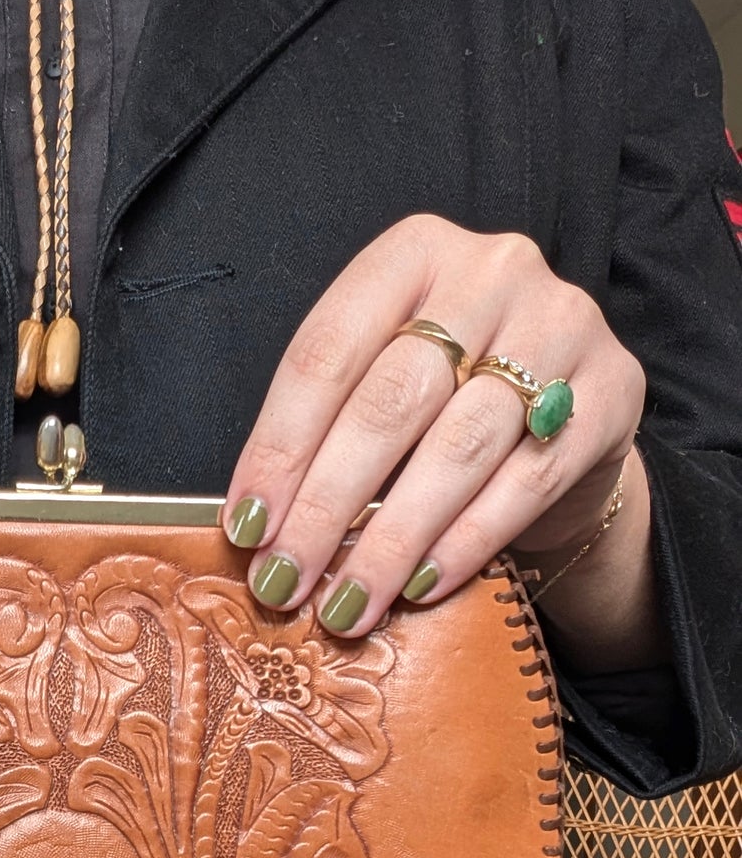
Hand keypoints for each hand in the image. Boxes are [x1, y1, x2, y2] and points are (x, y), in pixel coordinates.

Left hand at [222, 214, 647, 636]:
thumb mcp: (381, 380)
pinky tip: (421, 588)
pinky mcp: (612, 392)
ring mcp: (561, 325)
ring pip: (458, 447)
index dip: (279, 448)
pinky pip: (526, 481)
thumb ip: (326, 430)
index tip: (246, 528)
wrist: (568, 412)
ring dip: (391, 539)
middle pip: (390, 402)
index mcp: (412, 253)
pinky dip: (465, 543)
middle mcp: (492, 271)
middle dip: (327, 505)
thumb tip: (256, 528)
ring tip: (347, 604)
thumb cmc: (447, 399)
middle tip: (287, 579)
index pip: (327, 353)